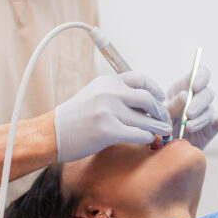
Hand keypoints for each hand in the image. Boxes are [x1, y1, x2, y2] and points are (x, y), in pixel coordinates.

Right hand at [54, 72, 171, 162]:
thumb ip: (117, 94)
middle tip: (165, 118)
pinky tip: (148, 139)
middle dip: (161, 110)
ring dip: (158, 126)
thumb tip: (145, 101)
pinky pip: (138, 134)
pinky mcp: (108, 131)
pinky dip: (147, 137)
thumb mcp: (95, 95)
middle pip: (147, 98)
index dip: (155, 88)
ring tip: (163, 130)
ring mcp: (108, 111)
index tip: (160, 98)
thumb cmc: (75, 117)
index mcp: (107, 82)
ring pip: (145, 119)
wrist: (52, 133)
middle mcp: (109, 93)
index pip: (140, 79)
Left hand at [164, 65, 217, 149]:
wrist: (164, 143)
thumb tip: (185, 96)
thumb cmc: (161, 121)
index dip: (201, 77)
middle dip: (198, 103)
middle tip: (188, 114)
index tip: (194, 87)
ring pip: (209, 110)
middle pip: (207, 93)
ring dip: (200, 118)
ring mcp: (206, 112)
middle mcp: (199, 97)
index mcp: (186, 86)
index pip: (200, 73)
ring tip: (188, 126)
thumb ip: (171, 104)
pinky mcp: (211, 127)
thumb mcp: (161, 112)